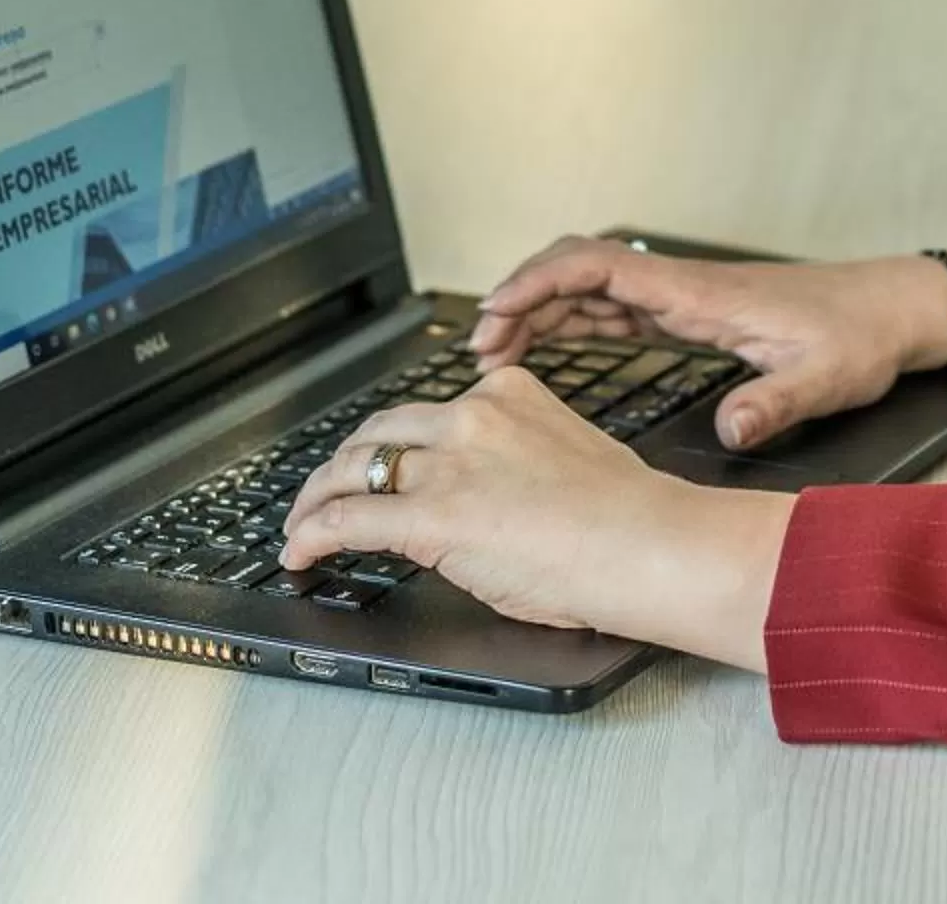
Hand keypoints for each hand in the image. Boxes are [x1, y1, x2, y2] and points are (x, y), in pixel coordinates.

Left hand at [279, 367, 793, 667]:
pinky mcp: (432, 516)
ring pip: (353, 469)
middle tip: (325, 493)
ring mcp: (449, 464)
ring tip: (302, 526)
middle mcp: (472, 417)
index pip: (431, 415)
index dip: (397, 446)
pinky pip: (348, 519)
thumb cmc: (626, 517)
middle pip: (379, 432)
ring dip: (316, 499)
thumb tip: (480, 496)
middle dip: (343, 465)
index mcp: (508, 393)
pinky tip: (300, 552)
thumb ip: (511, 459)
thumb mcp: (564, 455)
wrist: (647, 544)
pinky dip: (311, 536)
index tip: (385, 465)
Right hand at [467, 235, 946, 448]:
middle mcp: (682, 288)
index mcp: (700, 294)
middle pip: (578, 273)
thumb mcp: (824, 378)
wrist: (890, 311)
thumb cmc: (861, 334)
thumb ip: (776, 402)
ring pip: (589, 291)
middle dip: (520, 301)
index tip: (496, 313)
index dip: (539, 283)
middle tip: (477, 350)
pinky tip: (545, 349)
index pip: (599, 268)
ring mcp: (683, 299)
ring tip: (493, 355)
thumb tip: (734, 428)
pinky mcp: (690, 316)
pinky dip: (570, 324)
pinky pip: (613, 311)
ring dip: (538, 314)